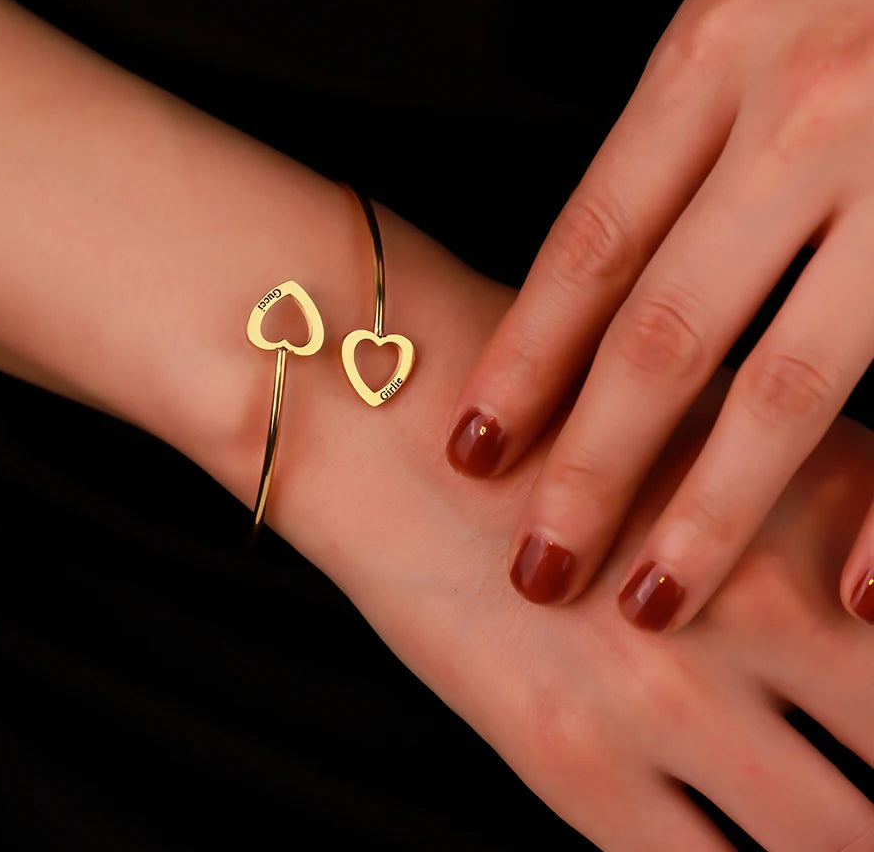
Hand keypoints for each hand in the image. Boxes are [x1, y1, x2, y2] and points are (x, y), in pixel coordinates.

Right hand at [262, 222, 873, 850]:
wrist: (389, 417)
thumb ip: (836, 511)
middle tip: (868, 783)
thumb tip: (872, 606)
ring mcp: (669, 702)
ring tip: (825, 821)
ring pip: (827, 843)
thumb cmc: (545, 407)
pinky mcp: (576, 764)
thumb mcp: (715, 424)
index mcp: (820, 509)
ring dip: (838, 839)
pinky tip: (743, 851)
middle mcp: (766, 612)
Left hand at [445, 0, 873, 629]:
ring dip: (710, 510)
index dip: (523, 362)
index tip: (470, 450)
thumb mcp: (747, 13)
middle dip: (590, 466)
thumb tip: (591, 294)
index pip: (587, 245)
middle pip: (663, 332)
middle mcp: (804, 111)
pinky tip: (852, 590)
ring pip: (788, 381)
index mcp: (713, 55)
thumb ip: (678, 140)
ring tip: (646, 603)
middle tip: (534, 567)